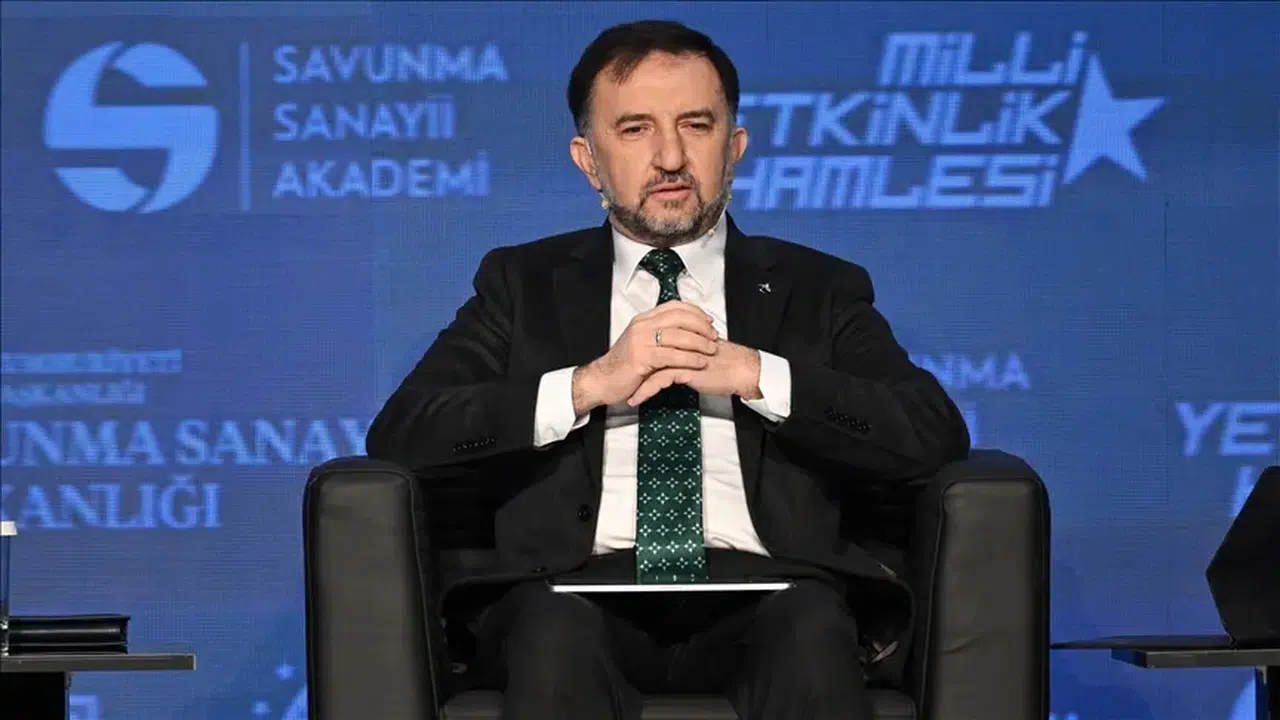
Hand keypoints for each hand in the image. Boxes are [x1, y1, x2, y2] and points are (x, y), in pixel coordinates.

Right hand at [572, 301, 719, 413]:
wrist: (602, 380)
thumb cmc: (624, 365)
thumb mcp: (641, 343)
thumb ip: (659, 335)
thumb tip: (683, 331)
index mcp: (644, 320)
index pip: (674, 307)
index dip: (695, 312)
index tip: (709, 321)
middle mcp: (642, 326)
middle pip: (679, 318)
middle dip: (701, 327)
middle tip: (714, 336)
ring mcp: (640, 340)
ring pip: (677, 336)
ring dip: (698, 343)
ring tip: (711, 350)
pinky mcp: (641, 357)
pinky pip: (671, 355)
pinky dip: (689, 358)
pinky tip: (699, 363)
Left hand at [625, 339, 761, 406]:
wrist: (741, 369)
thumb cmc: (724, 361)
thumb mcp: (698, 351)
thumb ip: (683, 348)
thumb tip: (669, 355)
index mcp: (681, 333)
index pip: (651, 339)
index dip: (637, 354)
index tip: (627, 368)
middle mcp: (678, 340)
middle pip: (646, 351)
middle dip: (632, 368)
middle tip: (621, 381)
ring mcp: (680, 353)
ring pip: (649, 365)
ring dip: (635, 381)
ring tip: (625, 394)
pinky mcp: (684, 368)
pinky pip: (658, 380)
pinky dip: (645, 390)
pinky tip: (637, 399)